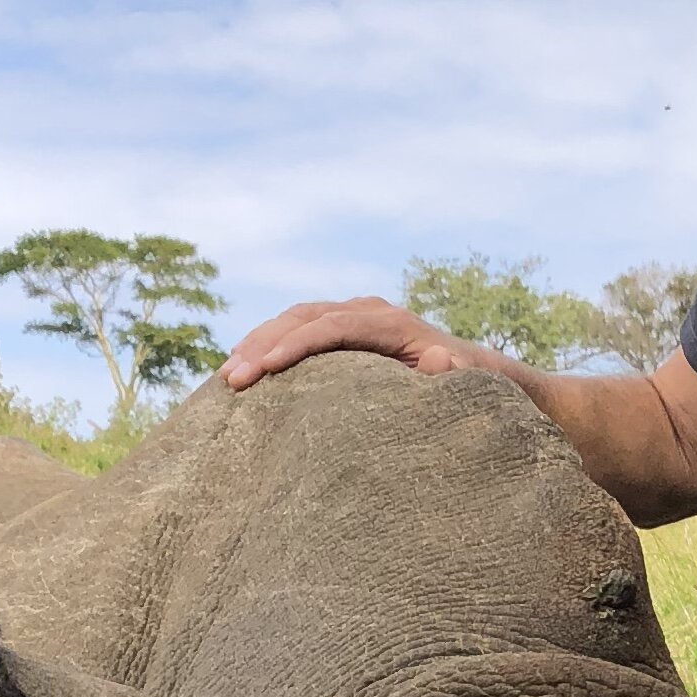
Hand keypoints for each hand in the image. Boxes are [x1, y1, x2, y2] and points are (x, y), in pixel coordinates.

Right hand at [218, 297, 502, 390]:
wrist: (469, 371)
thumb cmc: (464, 385)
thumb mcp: (463, 384)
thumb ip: (450, 375)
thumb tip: (438, 360)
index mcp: (390, 323)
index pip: (333, 326)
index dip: (297, 345)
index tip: (265, 369)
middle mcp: (367, 311)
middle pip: (304, 317)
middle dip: (264, 344)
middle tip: (232, 378)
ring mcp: (350, 317)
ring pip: (293, 319)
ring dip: (257, 343)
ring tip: (227, 377)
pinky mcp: (340, 331)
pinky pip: (296, 330)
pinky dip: (267, 345)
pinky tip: (242, 369)